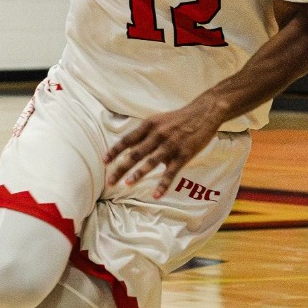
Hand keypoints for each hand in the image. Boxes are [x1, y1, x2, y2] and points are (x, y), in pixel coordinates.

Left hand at [104, 100, 225, 197]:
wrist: (203, 113)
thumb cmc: (178, 119)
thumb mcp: (158, 121)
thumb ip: (144, 135)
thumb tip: (128, 150)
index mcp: (149, 125)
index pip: (127, 139)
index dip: (115, 151)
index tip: (104, 162)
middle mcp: (158, 134)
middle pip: (135, 153)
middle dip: (121, 167)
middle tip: (110, 181)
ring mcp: (171, 145)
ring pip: (151, 162)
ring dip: (138, 174)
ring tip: (127, 184)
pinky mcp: (183, 154)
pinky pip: (171, 172)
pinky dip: (163, 184)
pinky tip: (156, 195)